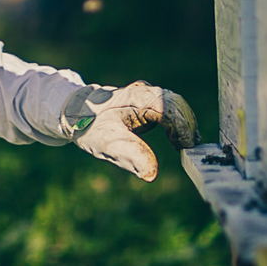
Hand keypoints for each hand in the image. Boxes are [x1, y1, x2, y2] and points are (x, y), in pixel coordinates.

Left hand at [59, 82, 199, 181]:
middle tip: (192, 149)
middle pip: (176, 104)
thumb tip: (152, 174)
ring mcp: (145, 94)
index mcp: (137, 98)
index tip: (187, 147)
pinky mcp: (145, 101)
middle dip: (187, 125)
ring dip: (184, 123)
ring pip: (174, 104)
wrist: (74, 111)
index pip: (170, 107)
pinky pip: (168, 107)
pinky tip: (176, 139)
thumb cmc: (90, 126)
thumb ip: (130, 156)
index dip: (182, 126)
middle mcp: (144, 92)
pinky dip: (176, 122)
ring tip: (186, 146)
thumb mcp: (106, 143)